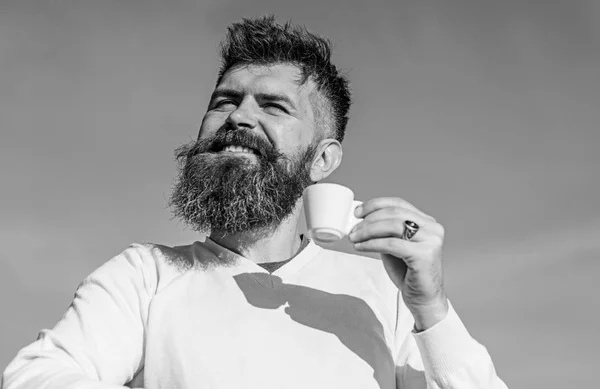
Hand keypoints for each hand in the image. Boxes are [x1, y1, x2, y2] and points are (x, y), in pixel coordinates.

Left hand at [348, 197, 448, 330]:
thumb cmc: (409, 274)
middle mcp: (432, 228)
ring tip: (354, 237)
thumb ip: (385, 232)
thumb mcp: (394, 246)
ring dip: (368, 231)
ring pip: (392, 226)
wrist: (424, 299)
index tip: (358, 212)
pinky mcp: (425, 255)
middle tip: (353, 228)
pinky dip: (372, 244)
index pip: (399, 204)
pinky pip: (392, 244)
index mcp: (427, 222)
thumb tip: (361, 221)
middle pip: (394, 214)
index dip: (376, 205)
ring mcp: (431, 240)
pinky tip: (361, 247)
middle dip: (369, 219)